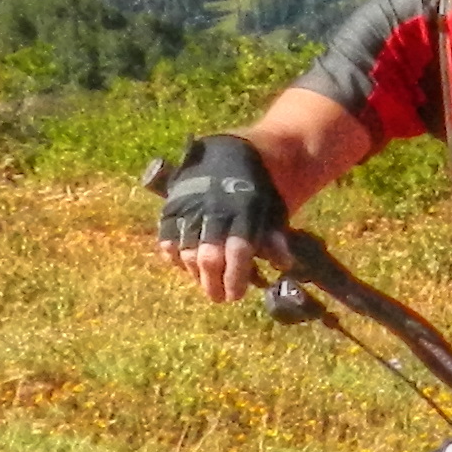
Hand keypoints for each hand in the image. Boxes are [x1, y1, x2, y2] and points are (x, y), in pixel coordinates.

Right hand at [155, 136, 284, 303]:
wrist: (231, 153)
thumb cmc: (258, 190)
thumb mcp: (273, 209)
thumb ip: (275, 237)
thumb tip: (284, 264)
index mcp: (244, 210)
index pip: (238, 251)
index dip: (235, 276)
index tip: (236, 296)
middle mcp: (214, 209)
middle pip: (209, 256)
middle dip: (213, 283)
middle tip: (220, 297)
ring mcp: (190, 207)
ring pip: (187, 250)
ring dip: (195, 274)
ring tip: (205, 284)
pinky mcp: (172, 205)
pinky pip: (167, 237)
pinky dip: (173, 255)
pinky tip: (183, 265)